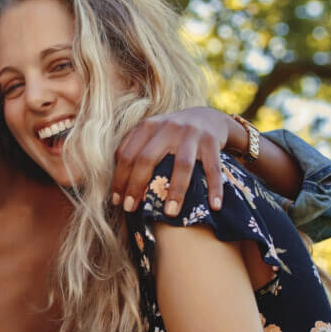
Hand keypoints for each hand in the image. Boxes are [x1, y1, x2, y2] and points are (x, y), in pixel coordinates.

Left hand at [111, 107, 230, 214]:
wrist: (208, 117)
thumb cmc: (172, 134)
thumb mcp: (151, 133)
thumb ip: (132, 148)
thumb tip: (115, 181)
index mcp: (148, 126)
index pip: (127, 155)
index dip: (120, 179)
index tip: (117, 202)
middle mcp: (168, 128)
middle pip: (147, 159)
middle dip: (137, 186)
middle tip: (131, 209)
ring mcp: (191, 134)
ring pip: (182, 165)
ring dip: (176, 192)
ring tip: (169, 214)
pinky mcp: (211, 141)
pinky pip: (213, 168)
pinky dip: (215, 188)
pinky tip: (214, 207)